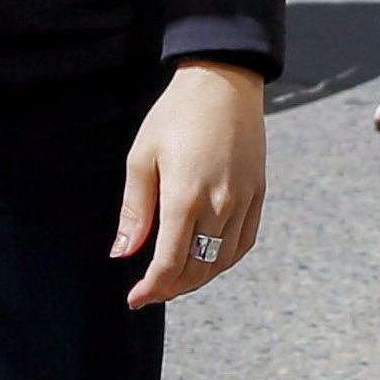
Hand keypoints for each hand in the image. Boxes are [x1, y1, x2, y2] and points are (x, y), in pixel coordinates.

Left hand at [117, 60, 266, 306]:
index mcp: (185, 197)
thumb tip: (122, 253)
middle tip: (150, 291)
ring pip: (221, 260)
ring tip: (175, 279)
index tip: (135, 299)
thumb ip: (134, 210)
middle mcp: (219, 205)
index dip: (152, 288)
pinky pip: (243, 242)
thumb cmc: (175, 114)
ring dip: (197, 278)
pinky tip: (208, 260)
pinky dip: (224, 259)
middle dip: (172, 288)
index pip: (169, 264)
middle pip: (197, 269)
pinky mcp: (257, 194)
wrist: (223, 81)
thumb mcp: (142, 157)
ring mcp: (243, 201)